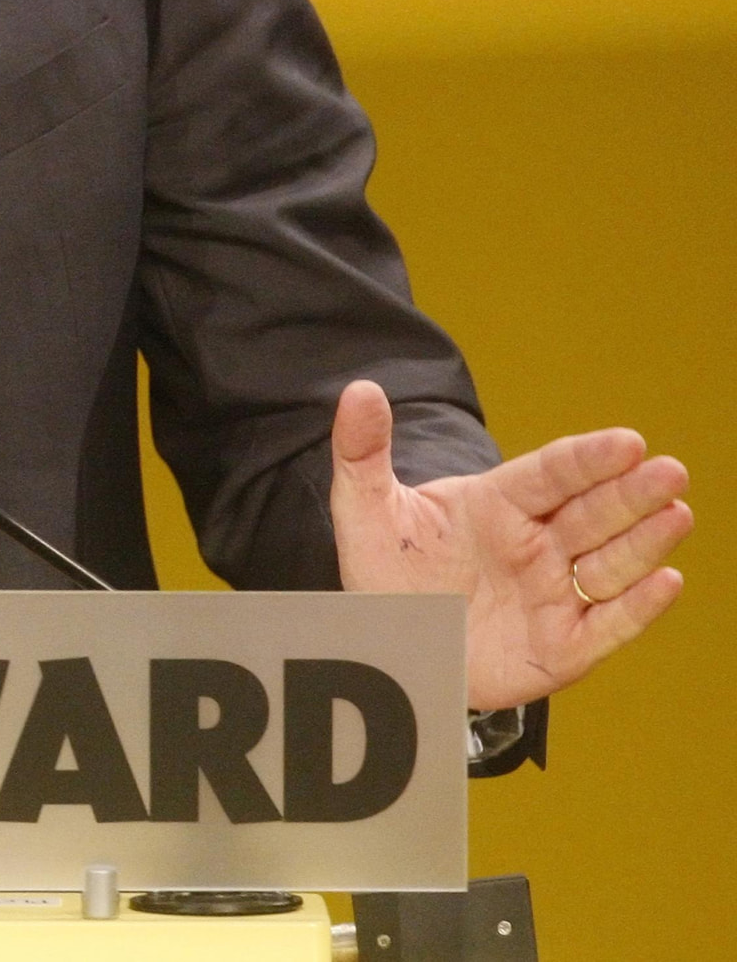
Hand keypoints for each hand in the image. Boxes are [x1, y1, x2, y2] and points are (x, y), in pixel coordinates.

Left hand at [329, 380, 690, 707]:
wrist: (390, 644)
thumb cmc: (385, 571)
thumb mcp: (365, 508)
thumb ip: (362, 449)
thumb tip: (360, 389)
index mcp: (495, 504)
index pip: (549, 475)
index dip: (588, 459)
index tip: (627, 441)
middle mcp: (534, 544)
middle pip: (591, 513)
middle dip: (631, 492)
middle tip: (670, 469)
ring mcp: (552, 594)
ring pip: (607, 564)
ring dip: (644, 541)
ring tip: (677, 513)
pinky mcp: (561, 647)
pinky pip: (606, 626)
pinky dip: (638, 607)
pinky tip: (667, 581)